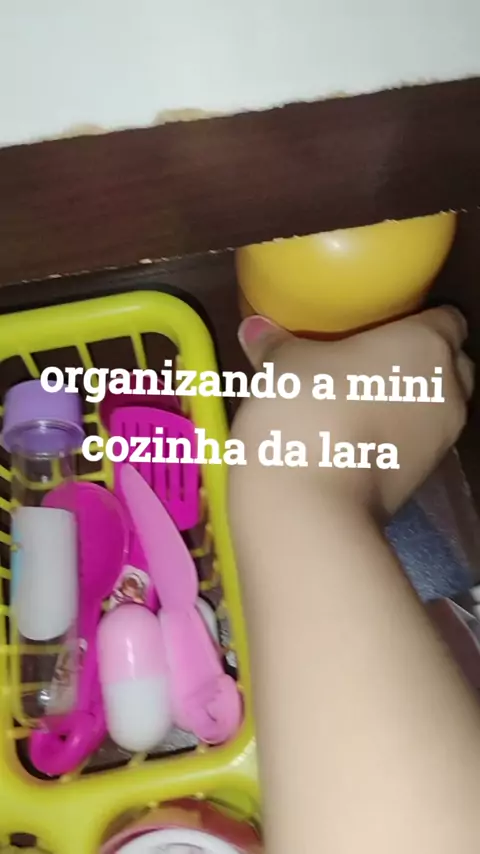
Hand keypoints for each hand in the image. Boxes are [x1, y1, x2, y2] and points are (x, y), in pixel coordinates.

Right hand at [232, 307, 473, 516]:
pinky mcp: (423, 480)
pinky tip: (355, 437)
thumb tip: (253, 328)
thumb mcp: (283, 364)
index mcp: (427, 345)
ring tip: (360, 401)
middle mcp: (448, 390)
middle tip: (372, 361)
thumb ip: (275, 342)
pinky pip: (416, 444)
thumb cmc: (308, 407)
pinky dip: (395, 438)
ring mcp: (440, 440)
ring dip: (408, 403)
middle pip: (450, 367)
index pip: (447, 320)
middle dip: (421, 363)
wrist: (310, 502)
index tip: (381, 325)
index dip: (418, 319)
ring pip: (435, 408)